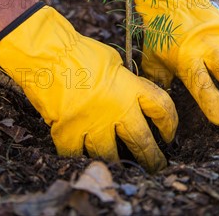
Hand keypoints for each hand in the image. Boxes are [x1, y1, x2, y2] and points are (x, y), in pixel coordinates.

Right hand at [0, 3, 177, 171]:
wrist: (47, 55)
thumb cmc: (79, 52)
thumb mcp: (112, 60)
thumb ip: (125, 80)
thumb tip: (131, 91)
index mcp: (130, 86)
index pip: (162, 108)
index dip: (170, 124)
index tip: (169, 134)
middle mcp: (117, 108)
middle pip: (142, 140)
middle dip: (151, 158)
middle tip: (156, 167)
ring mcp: (93, 124)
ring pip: (111, 155)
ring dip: (118, 162)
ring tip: (122, 167)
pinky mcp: (69, 133)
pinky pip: (78, 155)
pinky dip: (81, 157)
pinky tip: (85, 158)